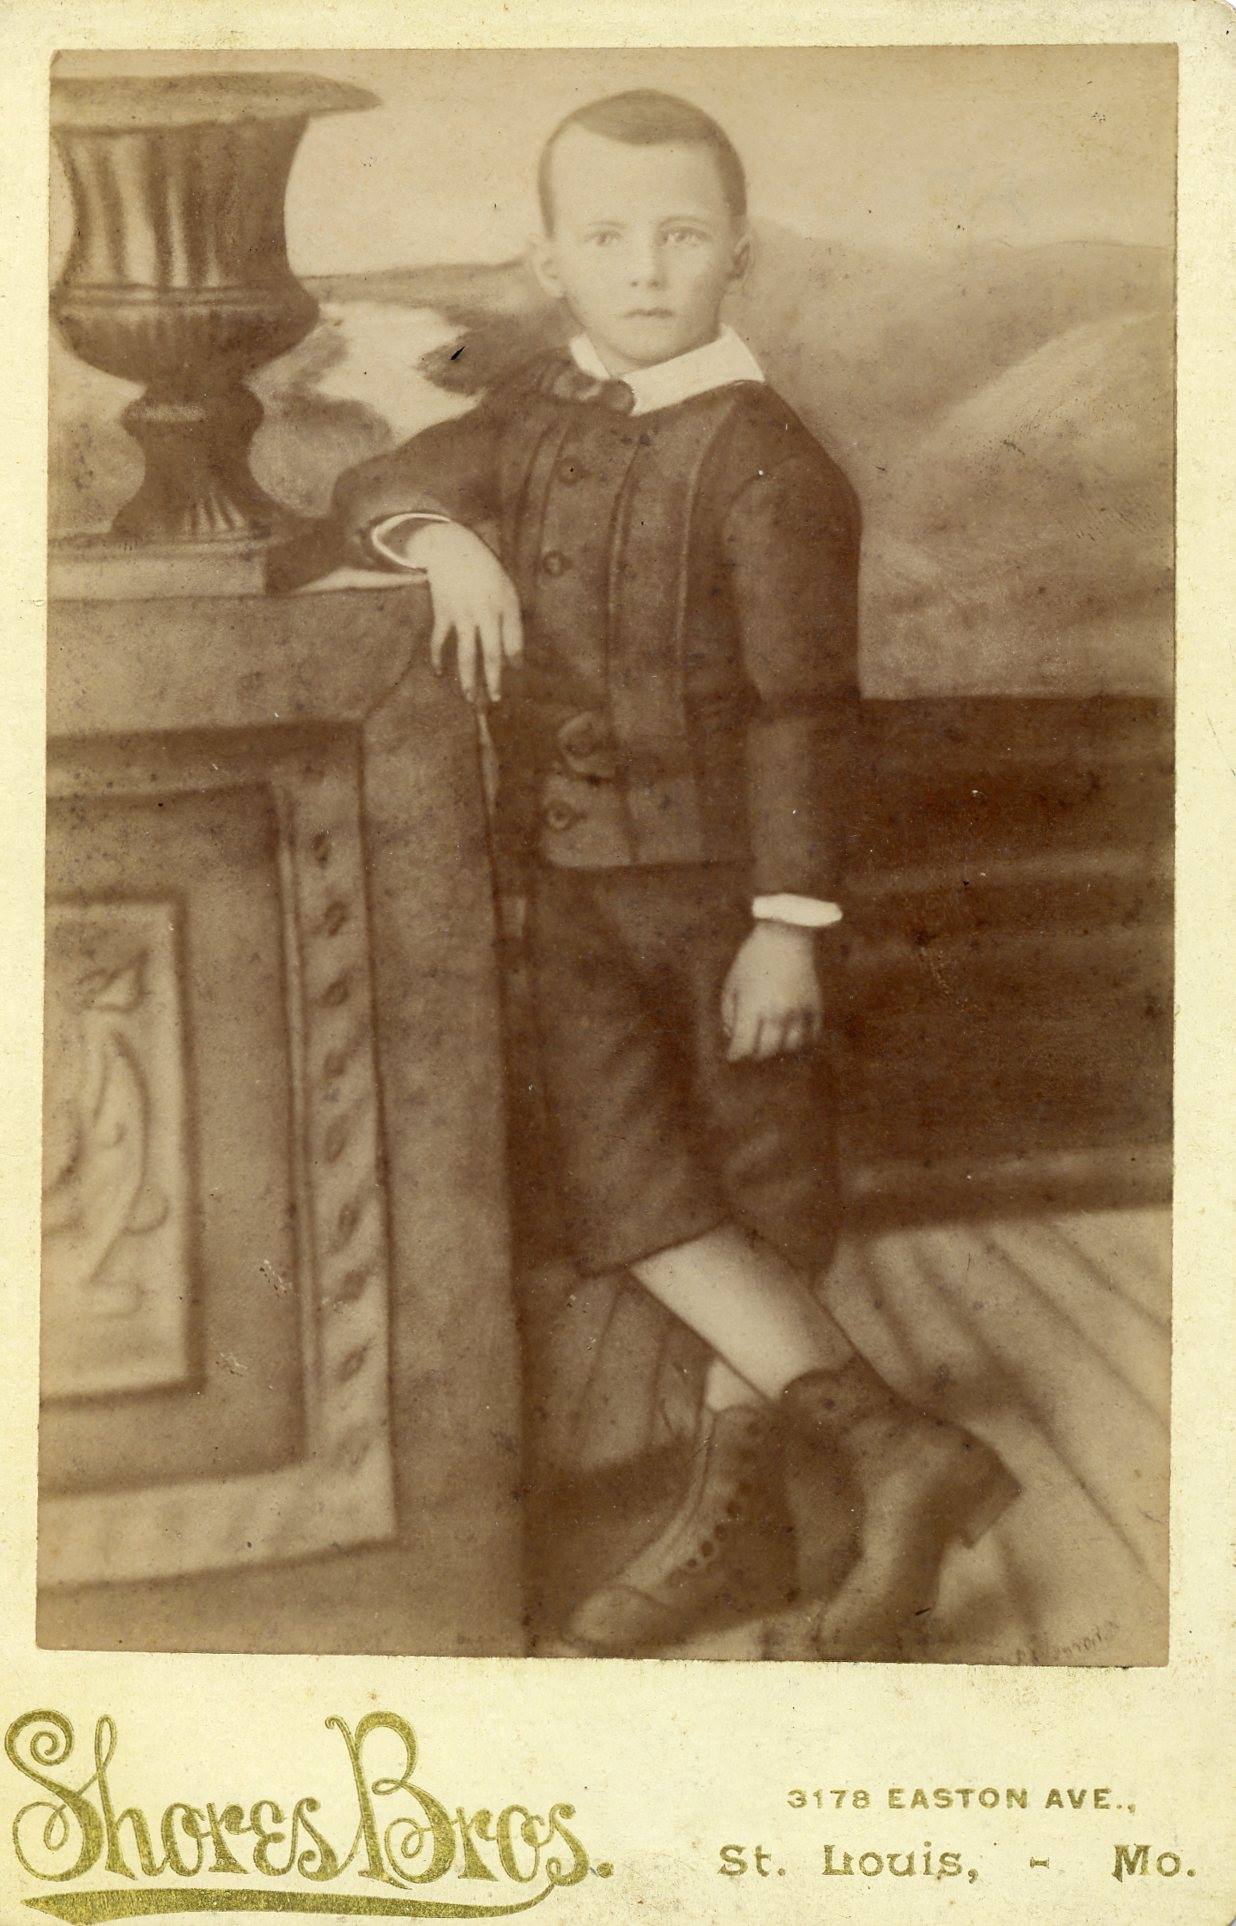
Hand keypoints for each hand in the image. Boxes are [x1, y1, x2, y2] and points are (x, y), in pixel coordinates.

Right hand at [400, 521, 522, 703]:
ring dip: (468, 679)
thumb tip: (513, 658)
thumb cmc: (483, 571)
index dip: (515, 659)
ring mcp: (463, 614)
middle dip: (494, 680)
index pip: (514, 640)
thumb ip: (511, 619)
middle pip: (491, 653)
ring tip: (470, 699)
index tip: (516, 672)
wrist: (451, 548)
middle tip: (495, 701)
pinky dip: (438, 658)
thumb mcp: (505, 588)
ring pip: (466, 654)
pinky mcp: (443, 613)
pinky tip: (439, 673)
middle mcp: (485, 612)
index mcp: (505, 604)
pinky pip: (440, 641)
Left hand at [721, 922, 823, 1061]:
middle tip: (751, 1049)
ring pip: (790, 1047)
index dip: (736, 1055)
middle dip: (755, 1053)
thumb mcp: (732, 983)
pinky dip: (802, 1041)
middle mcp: (776, 1014)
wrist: (786, 936)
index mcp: (752, 1008)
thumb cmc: (753, 959)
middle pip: (767, 1051)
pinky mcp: (815, 1006)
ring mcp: (798, 1011)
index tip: (733, 1055)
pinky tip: (793, 1037)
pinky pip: (812, 1035)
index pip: (744, 1046)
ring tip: (772, 1042)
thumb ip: (729, 1013)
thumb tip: (733, 1036)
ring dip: (779, 1049)